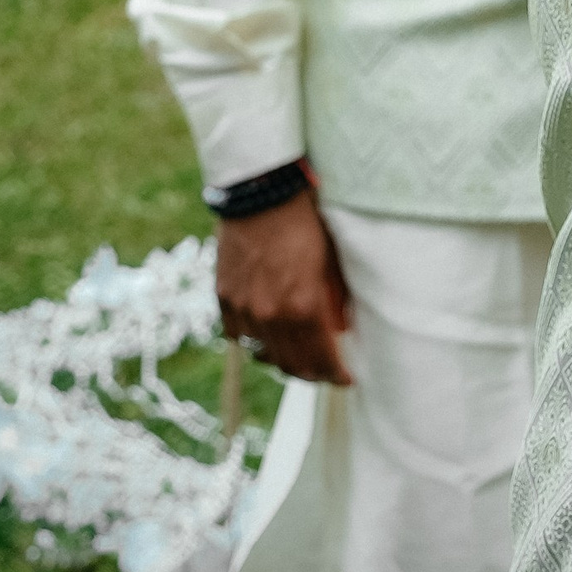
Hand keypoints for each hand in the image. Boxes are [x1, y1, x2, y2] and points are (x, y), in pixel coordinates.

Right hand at [216, 186, 353, 384]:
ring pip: (263, 355)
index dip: (336, 375)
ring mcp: (243, 309)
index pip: (321, 360)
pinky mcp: (224, 298)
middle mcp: (270, 315)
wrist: (261, 193)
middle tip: (326, 373)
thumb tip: (344, 328)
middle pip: (292, 365)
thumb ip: (337, 298)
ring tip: (299, 359)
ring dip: (283, 361)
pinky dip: (255, 341)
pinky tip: (268, 335)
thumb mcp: (332, 259)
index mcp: (303, 306)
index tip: (347, 379)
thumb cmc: (306, 220)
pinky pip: (239, 336)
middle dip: (313, 374)